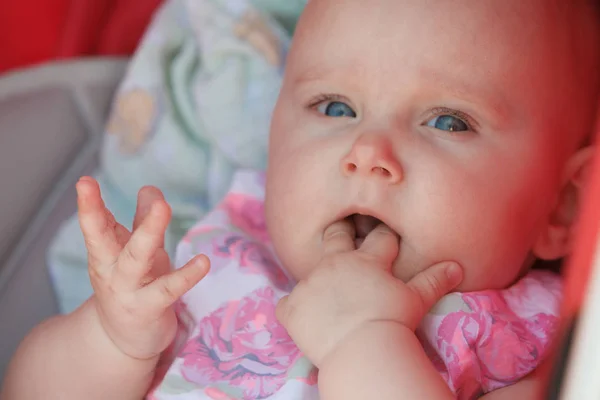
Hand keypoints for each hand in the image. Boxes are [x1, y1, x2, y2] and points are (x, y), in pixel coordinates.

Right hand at [76, 177, 208, 360]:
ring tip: (163, 207)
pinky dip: (186, 275)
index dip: (89, 203)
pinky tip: (203, 261)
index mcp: (105, 253)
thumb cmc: (134, 286)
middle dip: (95, 214)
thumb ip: (143, 221)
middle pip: (101, 239)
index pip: (95, 225)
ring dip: (148, 232)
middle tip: (88, 186)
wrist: (124, 342)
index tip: (84, 181)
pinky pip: (168, 289)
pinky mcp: (149, 308)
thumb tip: (149, 188)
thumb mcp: (136, 252)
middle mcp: (111, 270)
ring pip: (136, 259)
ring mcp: (128, 290)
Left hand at [276, 220, 462, 367]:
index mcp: (367, 260)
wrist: (363, 349)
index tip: (381, 229)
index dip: (382, 234)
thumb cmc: (393, 321)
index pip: (378, 237)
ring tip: (321, 288)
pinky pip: (287, 304)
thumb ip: (433, 280)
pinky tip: (301, 318)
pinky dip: (294, 310)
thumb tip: (456, 267)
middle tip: (341, 229)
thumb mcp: (415, 299)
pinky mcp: (293, 308)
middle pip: (336, 235)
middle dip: (340, 230)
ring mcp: (310, 283)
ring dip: (317, 279)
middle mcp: (335, 264)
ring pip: (309, 272)